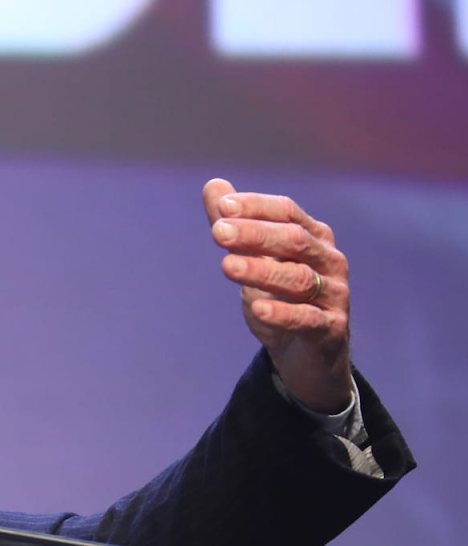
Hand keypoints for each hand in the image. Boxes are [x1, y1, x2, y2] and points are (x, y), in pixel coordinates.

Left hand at [203, 178, 352, 413]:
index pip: (288, 212)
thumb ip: (236, 228)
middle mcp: (329, 262)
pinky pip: (307, 318)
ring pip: (299, 278)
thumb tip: (213, 185)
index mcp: (314, 238)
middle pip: (294, 240)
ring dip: (261, 270)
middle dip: (255, 234)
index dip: (256, 207)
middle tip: (217, 232)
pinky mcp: (331, 329)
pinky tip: (256, 307)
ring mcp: (334, 295)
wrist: (307, 357)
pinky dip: (282, 312)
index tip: (222, 207)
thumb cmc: (280, 301)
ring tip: (226, 266)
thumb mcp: (254, 262)